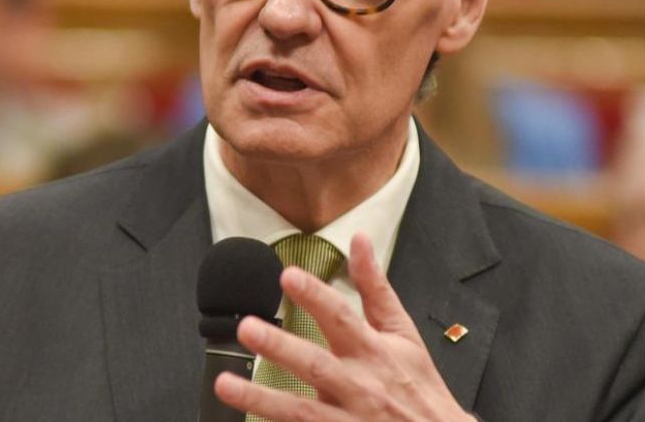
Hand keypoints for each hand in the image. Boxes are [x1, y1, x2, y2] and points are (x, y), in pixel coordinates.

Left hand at [214, 233, 474, 421]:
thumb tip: (359, 240)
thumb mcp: (404, 334)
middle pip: (314, 364)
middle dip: (279, 346)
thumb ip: (375, 287)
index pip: (341, 318)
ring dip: (259, 397)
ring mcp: (347, 421)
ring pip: (298, 410)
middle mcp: (359, 386)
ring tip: (224, 384)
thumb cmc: (419, 388)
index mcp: (373, 352)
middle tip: (247, 328)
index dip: (315, 295)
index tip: (288, 277)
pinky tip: (245, 419)